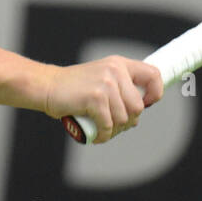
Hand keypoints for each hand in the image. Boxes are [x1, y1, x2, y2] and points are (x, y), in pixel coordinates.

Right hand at [42, 56, 163, 143]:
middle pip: (138, 107)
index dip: (155, 93)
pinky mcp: (96, 98)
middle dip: (128, 121)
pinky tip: (98, 136)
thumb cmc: (73, 88)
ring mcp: (106, 84)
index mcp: (120, 64)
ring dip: (115, 130)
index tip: (146, 104)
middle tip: (115, 125)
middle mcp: (116, 71)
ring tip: (103, 130)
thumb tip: (140, 110)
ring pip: (124, 119)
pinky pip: (109, 125)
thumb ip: (120, 86)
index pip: (154, 75)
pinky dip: (104, 135)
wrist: (46, 86)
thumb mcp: (101, 76)